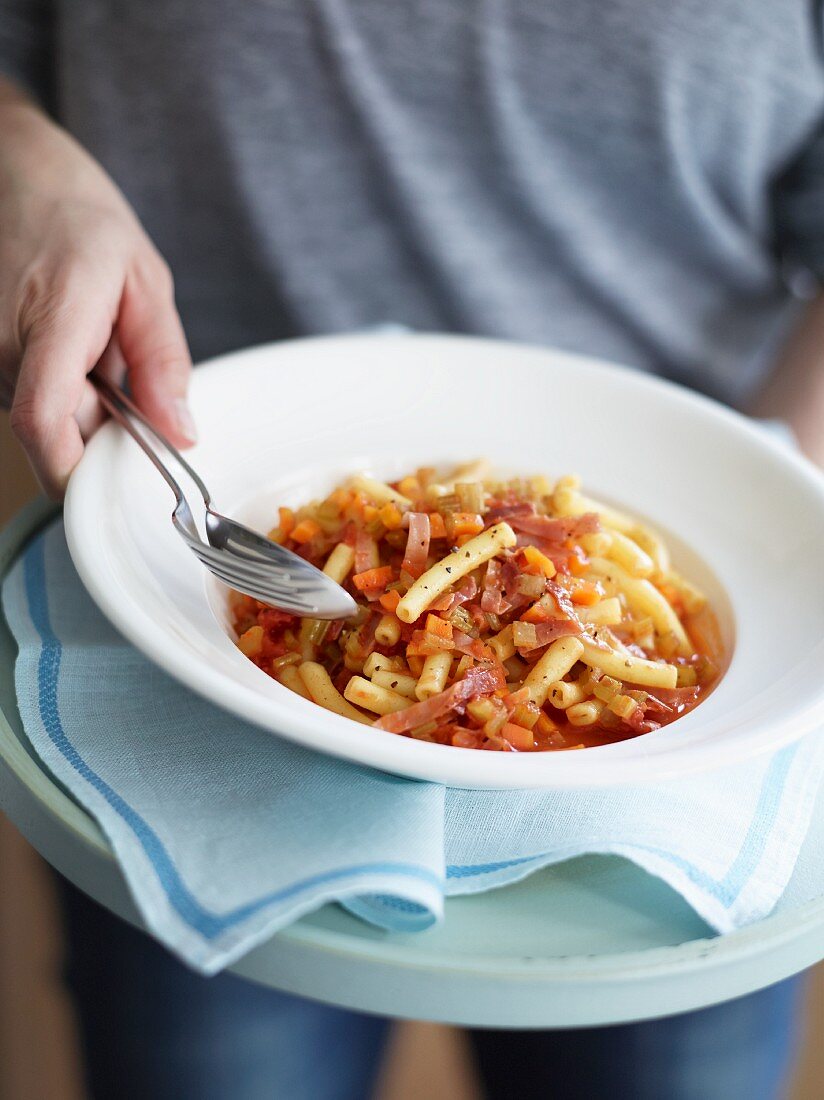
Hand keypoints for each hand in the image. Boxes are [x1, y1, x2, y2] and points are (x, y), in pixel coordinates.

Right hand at [0, 84, 194, 497]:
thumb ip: (163, 361)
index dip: (75, 472)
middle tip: (128, 381)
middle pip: (54, 432)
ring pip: (41, 416)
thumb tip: (180, 432)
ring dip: (78, 402)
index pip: (45, 423)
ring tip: (94, 344)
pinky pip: (26, 394)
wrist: (8, 167)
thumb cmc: (78, 214)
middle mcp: (4, 344)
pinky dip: (58, 385)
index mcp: (54, 320)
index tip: (116, 486)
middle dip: (98, 430)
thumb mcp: (145, 279)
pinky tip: (69, 342)